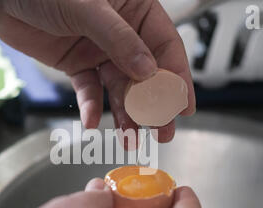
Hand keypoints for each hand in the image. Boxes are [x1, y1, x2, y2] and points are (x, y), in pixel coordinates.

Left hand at [0, 0, 195, 141]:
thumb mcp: (89, 7)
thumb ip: (120, 39)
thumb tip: (148, 72)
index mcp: (136, 11)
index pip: (165, 46)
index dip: (177, 77)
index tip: (184, 106)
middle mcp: (123, 34)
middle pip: (146, 74)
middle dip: (154, 105)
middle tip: (163, 133)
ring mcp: (100, 51)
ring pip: (119, 87)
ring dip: (126, 114)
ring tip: (131, 139)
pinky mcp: (78, 65)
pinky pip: (89, 90)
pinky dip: (91, 107)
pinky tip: (92, 122)